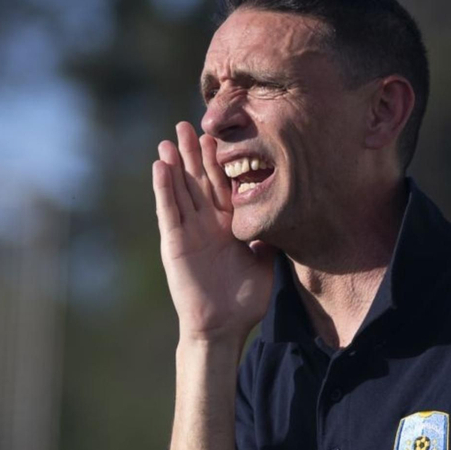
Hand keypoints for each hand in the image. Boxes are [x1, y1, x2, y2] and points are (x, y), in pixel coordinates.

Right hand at [153, 122, 275, 343]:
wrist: (223, 326)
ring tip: (168, 138)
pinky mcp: (174, 242)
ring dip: (174, 164)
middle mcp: (205, 224)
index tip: (219, 133)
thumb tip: (289, 214)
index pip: (222, 185)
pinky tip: (161, 166)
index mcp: (227, 225)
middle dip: (192, 153)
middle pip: (197, 180)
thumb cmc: (244, 300)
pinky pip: (168, 210)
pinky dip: (164, 188)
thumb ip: (271, 236)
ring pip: (179, 190)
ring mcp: (188, 231)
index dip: (219, 160)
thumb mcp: (267, 262)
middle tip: (187, 123)